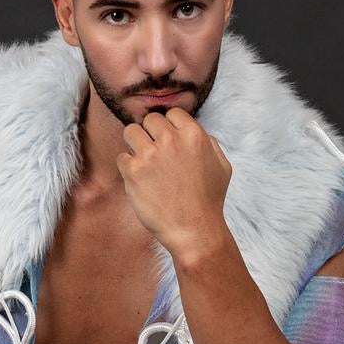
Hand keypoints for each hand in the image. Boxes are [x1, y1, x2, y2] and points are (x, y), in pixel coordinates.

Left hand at [117, 107, 231, 256]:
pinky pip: (122, 157)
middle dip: (151, 134)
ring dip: (135, 145)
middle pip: (150, 119)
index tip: (168, 141)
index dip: (170, 126)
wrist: (194, 230)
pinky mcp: (133, 171)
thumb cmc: (209, 200)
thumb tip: (194, 130)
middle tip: (155, 153)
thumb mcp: (222, 166)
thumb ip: (209, 142)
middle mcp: (171, 140)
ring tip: (143, 162)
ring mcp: (150, 155)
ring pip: (130, 131)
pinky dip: (127, 167)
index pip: (173, 113)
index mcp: (194, 135)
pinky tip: (139, 179)